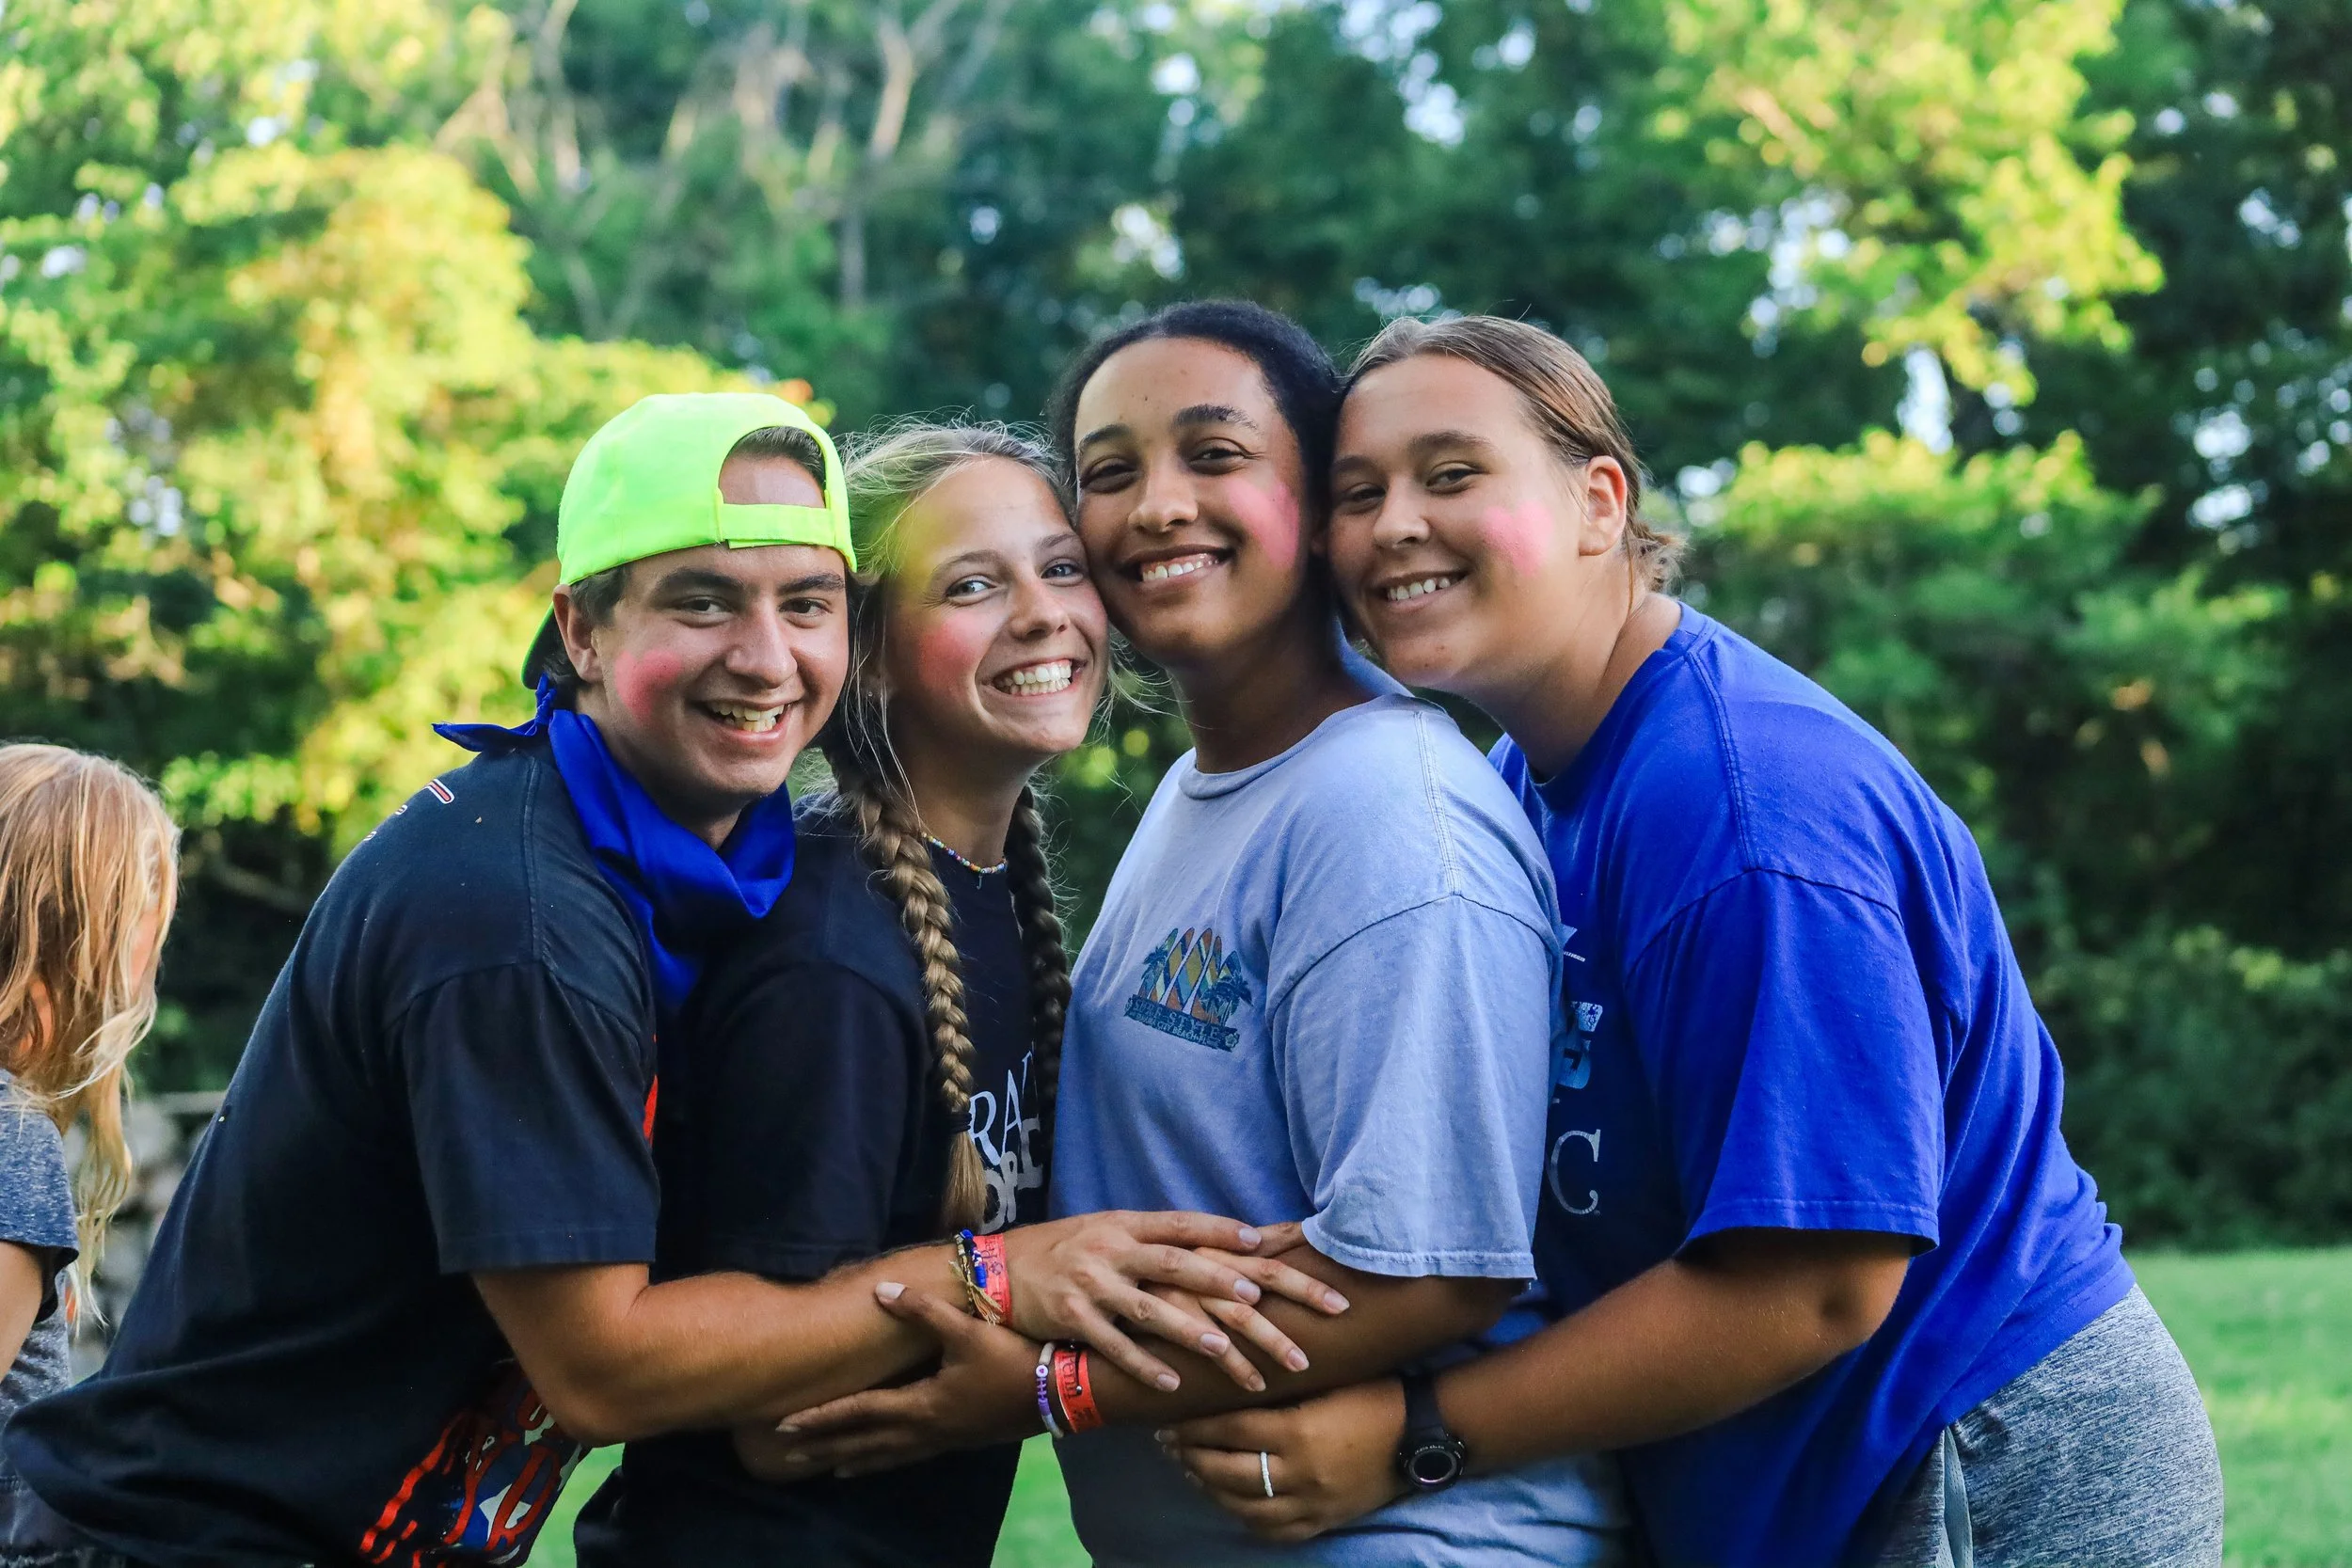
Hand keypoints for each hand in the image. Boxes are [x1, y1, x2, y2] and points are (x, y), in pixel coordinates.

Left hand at [737, 1283, 1038, 1481]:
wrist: (1060, 1393)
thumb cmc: (1012, 1360)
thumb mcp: (967, 1330)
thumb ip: (922, 1311)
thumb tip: (881, 1290)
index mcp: (922, 1405)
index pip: (860, 1412)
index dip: (822, 1417)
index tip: (786, 1424)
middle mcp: (926, 1429)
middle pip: (866, 1442)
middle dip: (827, 1446)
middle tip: (789, 1453)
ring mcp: (944, 1439)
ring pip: (888, 1455)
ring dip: (855, 1459)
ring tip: (829, 1468)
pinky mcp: (961, 1440)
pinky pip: (910, 1455)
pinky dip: (887, 1460)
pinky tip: (886, 1459)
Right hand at [1004, 1214, 1344, 1391]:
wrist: (999, 1271)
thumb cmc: (1067, 1251)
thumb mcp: (1108, 1232)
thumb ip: (1154, 1241)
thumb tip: (1214, 1247)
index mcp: (1127, 1225)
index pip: (1184, 1225)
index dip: (1222, 1231)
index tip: (1264, 1242)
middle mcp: (1113, 1250)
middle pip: (1180, 1266)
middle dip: (1226, 1285)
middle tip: (1263, 1301)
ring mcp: (1092, 1284)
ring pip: (1150, 1308)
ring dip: (1189, 1330)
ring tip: (1224, 1352)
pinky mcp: (1071, 1317)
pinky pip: (1114, 1346)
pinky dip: (1143, 1366)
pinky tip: (1171, 1384)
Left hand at [1161, 1378, 1409, 1542]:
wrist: (1421, 1432)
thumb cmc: (1371, 1393)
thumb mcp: (1323, 1381)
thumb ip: (1279, 1389)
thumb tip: (1229, 1379)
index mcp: (1298, 1430)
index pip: (1229, 1430)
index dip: (1195, 1427)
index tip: (1170, 1420)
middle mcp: (1300, 1472)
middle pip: (1227, 1471)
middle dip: (1192, 1458)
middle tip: (1171, 1445)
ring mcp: (1312, 1503)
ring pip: (1244, 1506)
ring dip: (1211, 1489)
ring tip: (1193, 1471)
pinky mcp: (1324, 1521)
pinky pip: (1274, 1531)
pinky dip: (1246, 1517)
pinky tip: (1231, 1502)